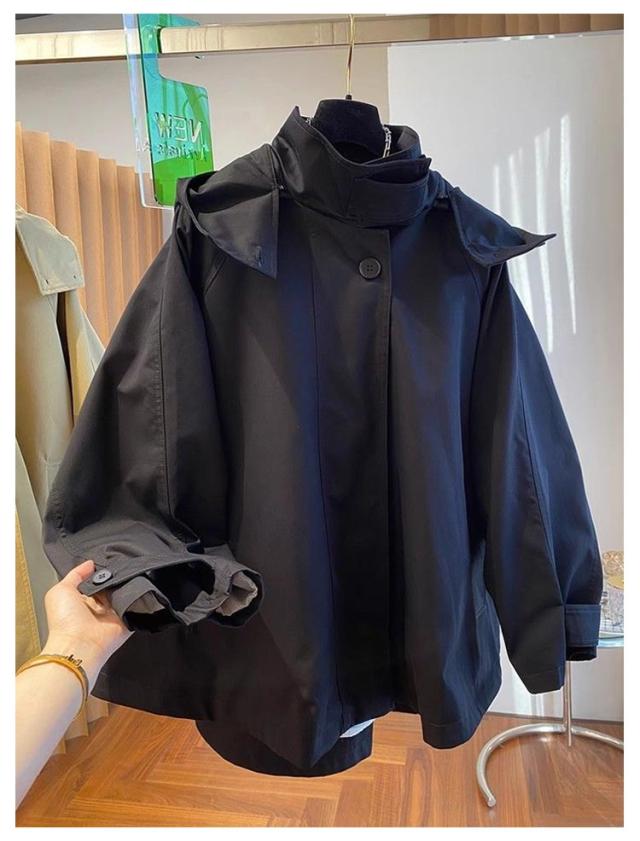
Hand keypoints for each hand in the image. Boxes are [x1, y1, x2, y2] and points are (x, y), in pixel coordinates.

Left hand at [41, 560, 132, 685]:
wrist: (79, 645)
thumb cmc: (64, 621)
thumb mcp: (60, 590)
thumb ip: (75, 574)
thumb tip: (90, 563)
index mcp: (82, 601)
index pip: (95, 582)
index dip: (100, 571)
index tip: (106, 560)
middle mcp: (98, 608)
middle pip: (112, 586)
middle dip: (115, 577)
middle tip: (118, 568)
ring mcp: (113, 615)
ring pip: (125, 593)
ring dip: (126, 585)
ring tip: (126, 578)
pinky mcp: (126, 622)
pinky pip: (136, 607)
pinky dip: (137, 598)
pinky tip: (134, 590)